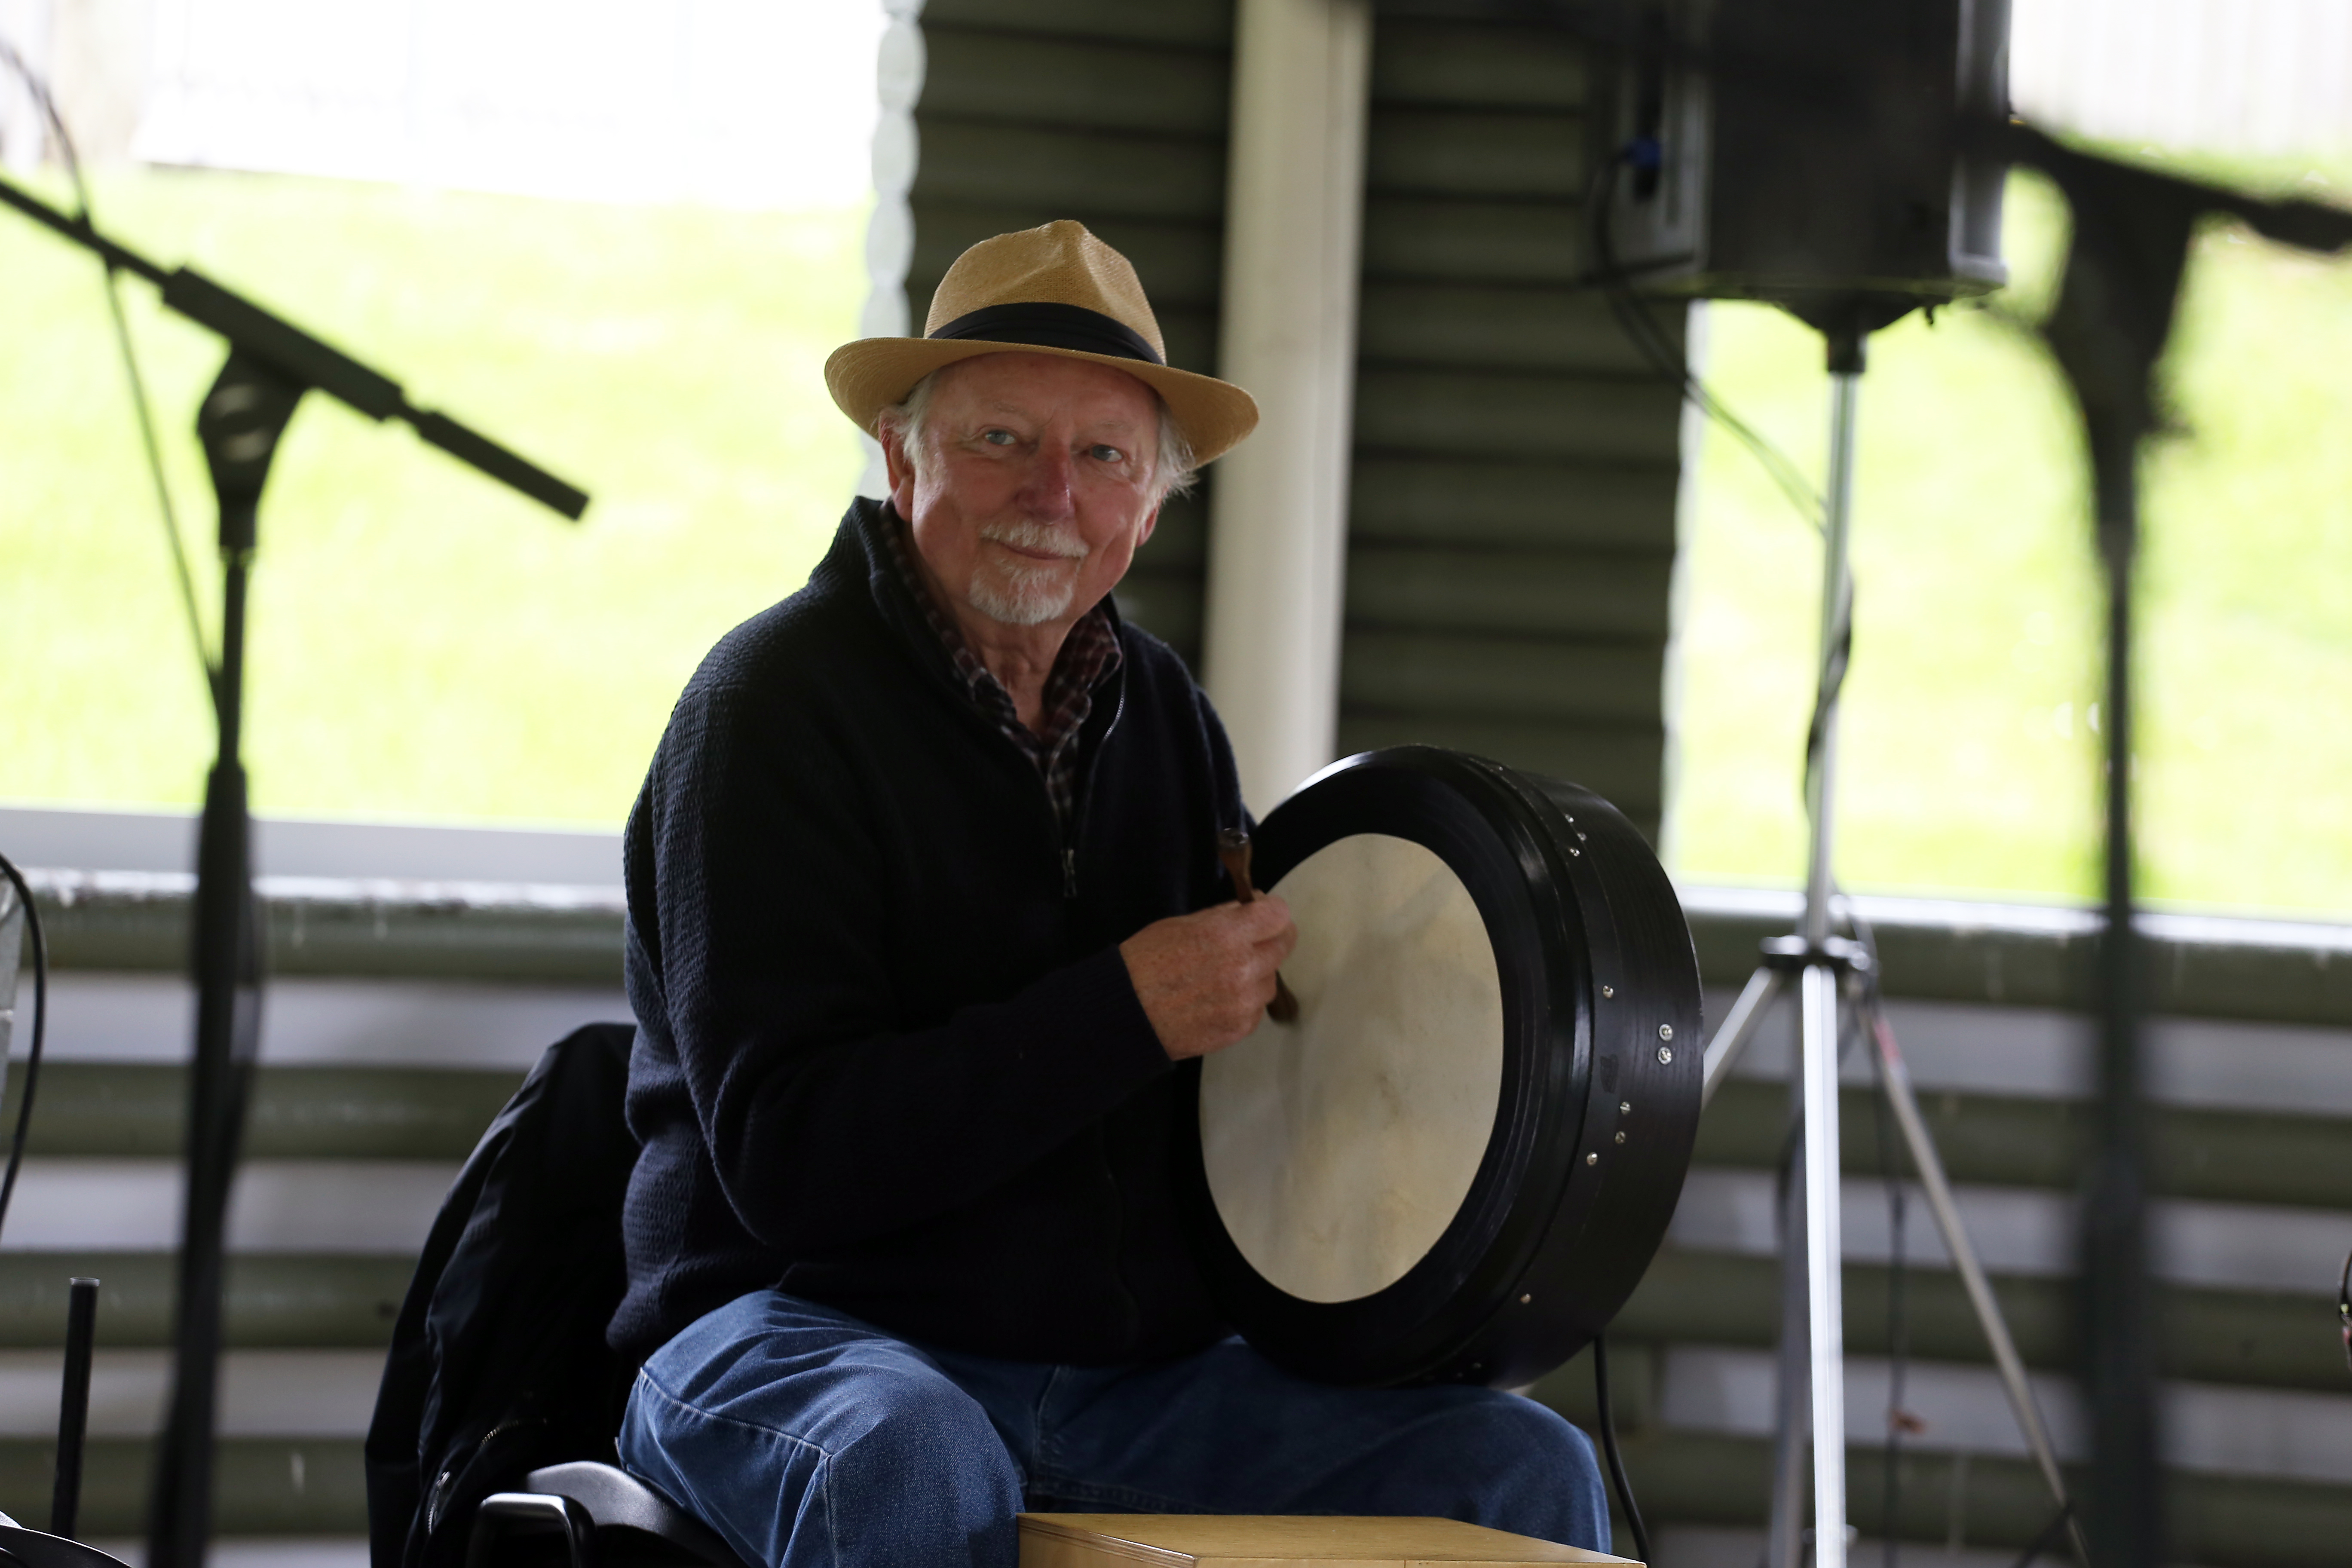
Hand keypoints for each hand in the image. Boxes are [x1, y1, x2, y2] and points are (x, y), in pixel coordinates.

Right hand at [1120, 897, 1297, 1060]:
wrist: (1126, 1014)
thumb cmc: (1144, 962)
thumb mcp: (1179, 925)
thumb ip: (1221, 916)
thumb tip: (1249, 908)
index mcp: (1226, 935)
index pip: (1278, 915)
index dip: (1272, 911)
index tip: (1263, 914)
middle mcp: (1242, 969)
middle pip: (1283, 946)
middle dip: (1269, 939)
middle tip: (1249, 942)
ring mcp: (1243, 1002)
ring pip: (1270, 980)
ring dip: (1257, 974)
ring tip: (1225, 976)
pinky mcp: (1239, 1029)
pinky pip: (1256, 1009)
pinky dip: (1244, 1002)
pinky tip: (1217, 999)